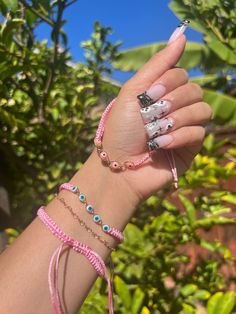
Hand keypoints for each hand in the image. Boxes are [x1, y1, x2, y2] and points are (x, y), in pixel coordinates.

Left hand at [97, 35, 211, 201]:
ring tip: (155, 132)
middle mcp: (176, 108)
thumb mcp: (132, 92)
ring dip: (176, 119)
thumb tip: (181, 36)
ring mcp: (185, 128)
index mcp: (162, 94)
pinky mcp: (191, 147)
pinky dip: (179, 137)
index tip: (150, 94)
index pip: (182, 74)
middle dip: (172, 101)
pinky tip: (160, 145)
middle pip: (194, 90)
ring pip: (202, 109)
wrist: (117, 167)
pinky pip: (200, 132)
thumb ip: (157, 65)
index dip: (169, 81)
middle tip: (151, 115)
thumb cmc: (120, 131)